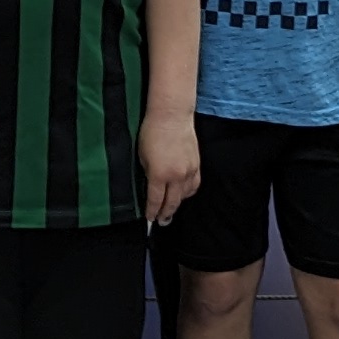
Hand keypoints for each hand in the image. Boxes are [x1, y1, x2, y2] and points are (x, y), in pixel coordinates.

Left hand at [138, 105, 201, 226]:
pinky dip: (188, 192)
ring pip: (185, 196)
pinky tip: (184, 194)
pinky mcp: (197, 165)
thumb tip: (152, 186)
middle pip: (172, 202)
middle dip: (166, 214)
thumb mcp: (142, 156)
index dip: (152, 212)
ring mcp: (189, 171)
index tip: (150, 219)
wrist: (171, 116)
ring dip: (178, 203)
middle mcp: (176, 176)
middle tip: (162, 222)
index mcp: (159, 175)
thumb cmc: (152, 132)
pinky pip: (194, 185)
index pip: (156, 200)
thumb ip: (148, 174)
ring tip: (172, 208)